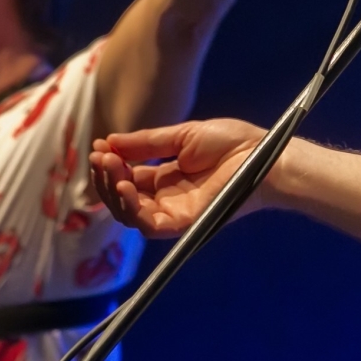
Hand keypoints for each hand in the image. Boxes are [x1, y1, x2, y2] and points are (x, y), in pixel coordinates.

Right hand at [90, 118, 268, 237]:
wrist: (261, 153)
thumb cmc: (232, 142)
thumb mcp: (182, 136)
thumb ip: (147, 143)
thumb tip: (111, 142)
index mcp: (168, 178)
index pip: (129, 178)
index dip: (111, 165)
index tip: (99, 147)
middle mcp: (167, 199)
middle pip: (124, 198)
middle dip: (106, 178)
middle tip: (99, 156)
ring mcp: (174, 213)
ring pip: (130, 214)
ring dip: (113, 191)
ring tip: (109, 167)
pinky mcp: (184, 223)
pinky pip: (148, 224)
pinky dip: (131, 207)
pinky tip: (126, 184)